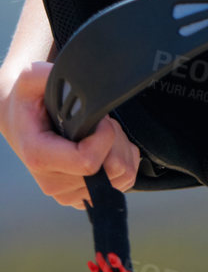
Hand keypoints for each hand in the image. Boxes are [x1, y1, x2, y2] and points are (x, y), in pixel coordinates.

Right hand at [0, 60, 140, 210]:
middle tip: (99, 123)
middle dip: (115, 140)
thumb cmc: (28, 99)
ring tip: (100, 133)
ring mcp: (68, 193)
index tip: (99, 118)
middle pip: (113, 169)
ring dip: (120, 150)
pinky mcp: (82, 196)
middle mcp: (52, 182)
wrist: (20, 119)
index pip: (89, 161)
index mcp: (40, 157)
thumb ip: (49, 75)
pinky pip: (123, 183)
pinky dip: (122, 161)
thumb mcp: (33, 78)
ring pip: (123, 177)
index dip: (105, 135)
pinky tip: (106, 146)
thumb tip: (73, 77)